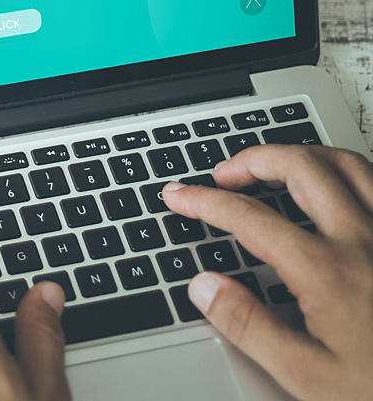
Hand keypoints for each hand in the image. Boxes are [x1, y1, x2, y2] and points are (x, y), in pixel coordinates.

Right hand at [162, 144, 372, 400]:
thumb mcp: (307, 377)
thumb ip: (249, 326)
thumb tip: (204, 286)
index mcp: (327, 270)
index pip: (249, 216)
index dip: (205, 201)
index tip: (178, 196)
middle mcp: (363, 241)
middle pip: (300, 167)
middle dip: (253, 158)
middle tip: (224, 172)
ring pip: (348, 164)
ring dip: (303, 154)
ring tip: (276, 165)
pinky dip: (351, 172)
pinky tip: (340, 187)